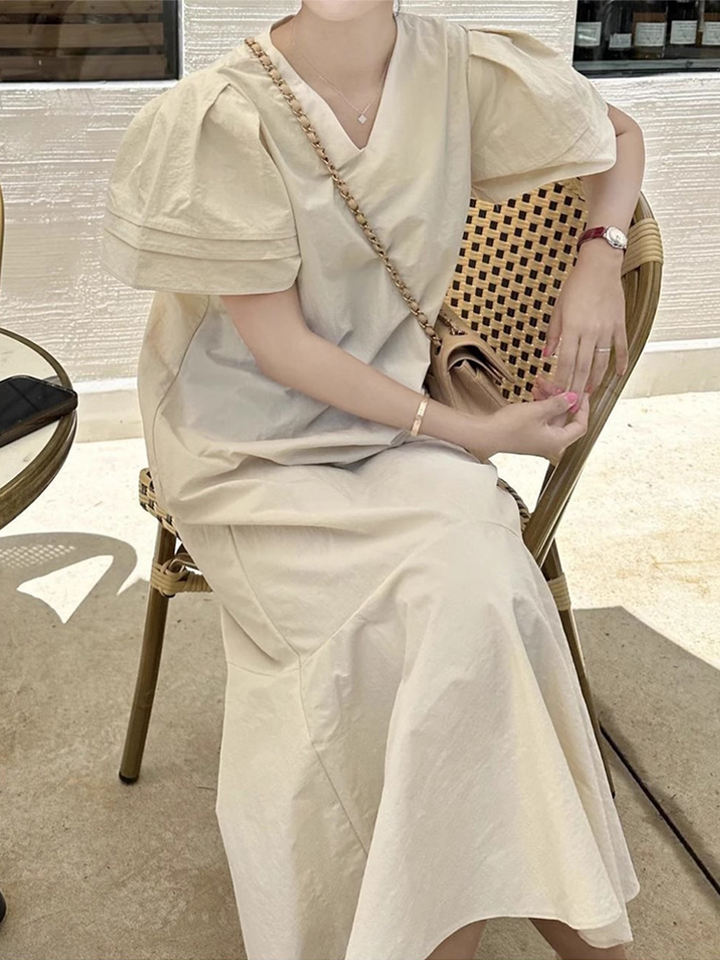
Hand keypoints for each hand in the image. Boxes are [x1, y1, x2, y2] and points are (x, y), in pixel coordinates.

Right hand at [465, 391, 588, 464]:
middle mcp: (551, 443)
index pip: (580, 425)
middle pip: (565, 419)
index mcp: (558, 441)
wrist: (486, 435)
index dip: (583, 408)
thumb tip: (574, 398)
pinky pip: (541, 418)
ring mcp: (539, 440)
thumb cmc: (510, 427)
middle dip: (561, 398)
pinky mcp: (529, 435)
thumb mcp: (539, 410)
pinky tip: (535, 392)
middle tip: (557, 383)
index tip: (581, 393)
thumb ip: (559, 404)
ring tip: (541, 384)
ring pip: (552, 416)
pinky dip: (541, 405)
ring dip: (549, 399)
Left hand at [543, 251, 628, 410]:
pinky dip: (620, 363)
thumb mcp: (558, 309)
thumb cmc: (576, 285)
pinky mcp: (619, 325)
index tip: (557, 395)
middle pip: (582, 368)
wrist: (600, 266)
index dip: (561, 381)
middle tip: (572, 403)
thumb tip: (546, 354)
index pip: (565, 363)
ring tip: (589, 392)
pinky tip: (618, 375)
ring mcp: (606, 330)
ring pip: (601, 362)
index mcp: (572, 328)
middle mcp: (590, 332)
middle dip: (576, 388)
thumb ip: (553, 334)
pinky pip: (620, 349)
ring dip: (595, 380)